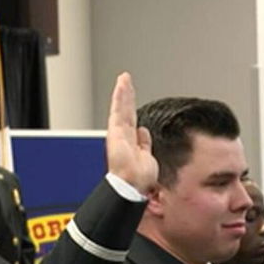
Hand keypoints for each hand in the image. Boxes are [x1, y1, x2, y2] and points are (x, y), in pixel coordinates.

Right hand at [105, 72, 157, 193]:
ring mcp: (118, 132)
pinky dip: (119, 96)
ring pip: (122, 107)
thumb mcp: (146, 158)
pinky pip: (118, 109)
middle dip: (126, 97)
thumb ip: (144, 144)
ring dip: (123, 92)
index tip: (131, 100)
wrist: (132, 184)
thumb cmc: (138, 179)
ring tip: (124, 78)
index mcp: (129, 144)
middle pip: (126, 112)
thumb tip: (144, 133)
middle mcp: (122, 137)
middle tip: (126, 82)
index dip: (131, 110)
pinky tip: (122, 84)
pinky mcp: (116, 129)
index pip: (131, 122)